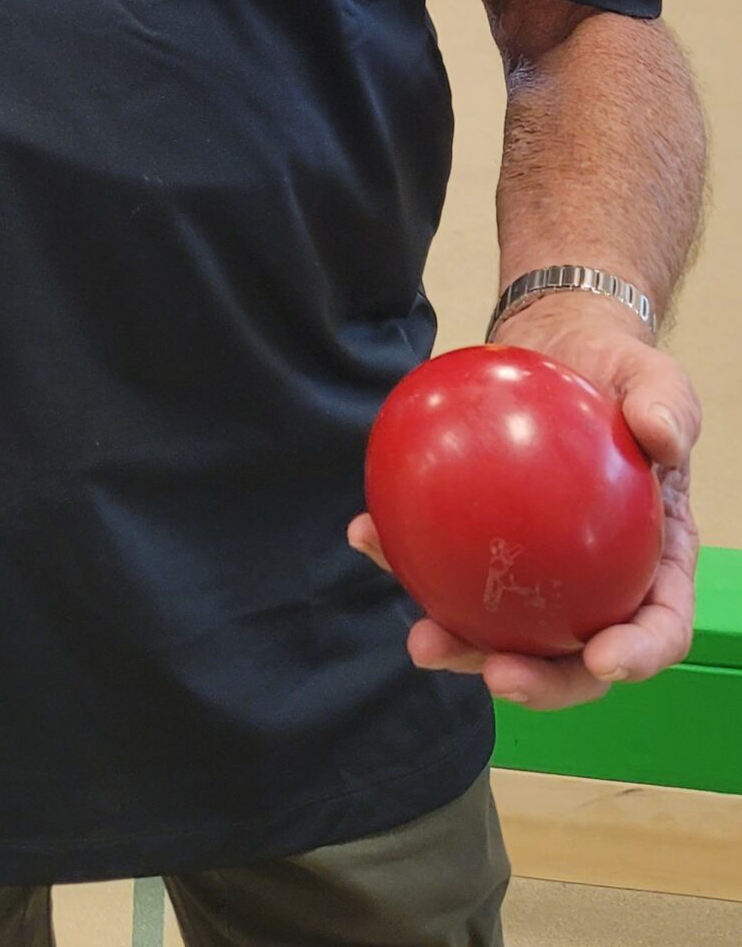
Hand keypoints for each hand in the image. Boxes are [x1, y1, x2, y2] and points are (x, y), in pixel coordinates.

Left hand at [347, 300, 700, 709]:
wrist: (559, 348)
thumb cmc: (618, 373)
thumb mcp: (655, 378)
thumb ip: (664, 405)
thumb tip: (660, 432)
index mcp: (654, 561)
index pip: (658, 624)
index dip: (635, 654)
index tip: (600, 658)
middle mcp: (596, 579)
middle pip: (575, 653)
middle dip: (538, 681)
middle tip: (495, 673)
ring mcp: (535, 568)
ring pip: (501, 626)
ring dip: (461, 643)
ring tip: (422, 641)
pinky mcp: (480, 537)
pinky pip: (443, 554)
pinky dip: (402, 553)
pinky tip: (365, 536)